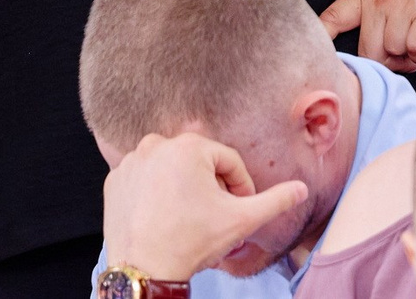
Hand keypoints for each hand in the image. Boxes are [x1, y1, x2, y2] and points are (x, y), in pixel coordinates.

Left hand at [103, 133, 310, 281]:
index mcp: (189, 147)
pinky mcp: (114, 180)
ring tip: (189, 218)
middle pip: (198, 163)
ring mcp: (131, 161)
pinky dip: (155, 193)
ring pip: (171, 170)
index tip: (239, 210)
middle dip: (211, 187)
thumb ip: (274, 201)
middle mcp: (156, 145)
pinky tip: (163, 216)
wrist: (145, 269)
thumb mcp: (241, 220)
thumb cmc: (192, 242)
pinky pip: (144, 180)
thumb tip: (301, 189)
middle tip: (213, 216)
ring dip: (184, 188)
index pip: (228, 161)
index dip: (240, 187)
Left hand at [320, 0, 415, 71]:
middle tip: (404, 49)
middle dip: (388, 59)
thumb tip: (374, 57)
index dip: (322, 34)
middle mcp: (379, 2)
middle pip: (370, 53)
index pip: (336, 16)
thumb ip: (375, 16)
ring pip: (395, 53)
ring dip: (409, 55)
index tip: (312, 52)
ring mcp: (400, 9)